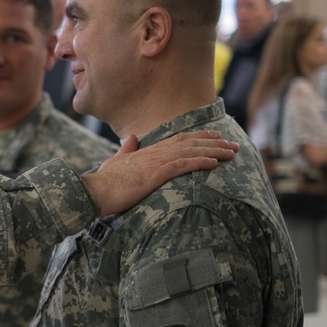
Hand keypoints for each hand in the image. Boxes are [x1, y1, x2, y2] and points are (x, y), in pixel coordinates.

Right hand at [83, 130, 238, 215]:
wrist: (94, 191)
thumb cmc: (102, 182)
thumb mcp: (114, 162)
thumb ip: (125, 150)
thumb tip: (131, 138)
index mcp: (146, 151)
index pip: (177, 139)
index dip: (198, 136)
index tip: (215, 135)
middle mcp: (153, 153)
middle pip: (189, 142)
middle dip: (213, 142)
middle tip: (232, 144)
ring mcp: (154, 163)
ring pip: (190, 151)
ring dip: (213, 151)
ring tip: (231, 152)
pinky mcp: (154, 174)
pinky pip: (182, 165)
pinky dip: (199, 161)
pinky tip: (214, 162)